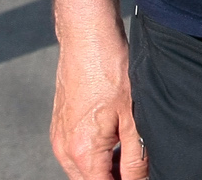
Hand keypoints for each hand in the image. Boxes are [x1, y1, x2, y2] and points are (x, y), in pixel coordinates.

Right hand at [50, 21, 144, 179]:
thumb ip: (135, 158)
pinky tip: (116, 136)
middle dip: (114, 177)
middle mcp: (65, 148)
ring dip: (106, 167)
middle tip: (138, 163)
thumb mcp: (133, 118)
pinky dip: (96, 152)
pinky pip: (78, 152)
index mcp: (82, 152)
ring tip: (129, 148)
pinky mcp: (61, 125)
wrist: (88, 36)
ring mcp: (60, 137)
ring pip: (84, 169)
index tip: (140, 176)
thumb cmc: (110, 69)